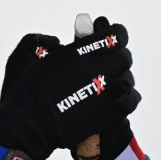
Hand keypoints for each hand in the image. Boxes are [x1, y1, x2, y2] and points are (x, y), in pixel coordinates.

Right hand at [0, 17, 140, 159]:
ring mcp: (106, 90)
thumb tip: (66, 43)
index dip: (116, 36)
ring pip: (128, 78)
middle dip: (118, 59)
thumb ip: (59, 48)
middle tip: (108, 65)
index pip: (115, 35)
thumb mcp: (40, 59)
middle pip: (124, 57)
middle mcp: (97, 68)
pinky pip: (131, 99)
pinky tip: (118, 99)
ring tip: (109, 86)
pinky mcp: (110, 111)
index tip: (114, 39)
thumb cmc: (29, 92)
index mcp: (80, 52)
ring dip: (121, 80)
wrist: (30, 124)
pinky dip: (127, 98)